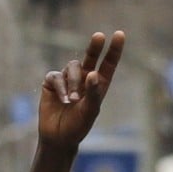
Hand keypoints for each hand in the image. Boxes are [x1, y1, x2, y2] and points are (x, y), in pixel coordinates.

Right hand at [38, 30, 125, 149]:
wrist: (58, 137)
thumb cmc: (78, 126)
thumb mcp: (90, 111)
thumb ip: (93, 93)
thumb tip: (92, 73)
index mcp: (98, 85)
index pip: (108, 64)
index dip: (114, 50)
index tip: (120, 34)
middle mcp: (84, 79)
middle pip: (91, 57)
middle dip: (95, 46)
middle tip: (99, 36)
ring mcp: (67, 79)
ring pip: (72, 68)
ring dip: (73, 83)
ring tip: (72, 101)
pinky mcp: (52, 82)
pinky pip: (56, 76)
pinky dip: (60, 87)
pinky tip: (62, 100)